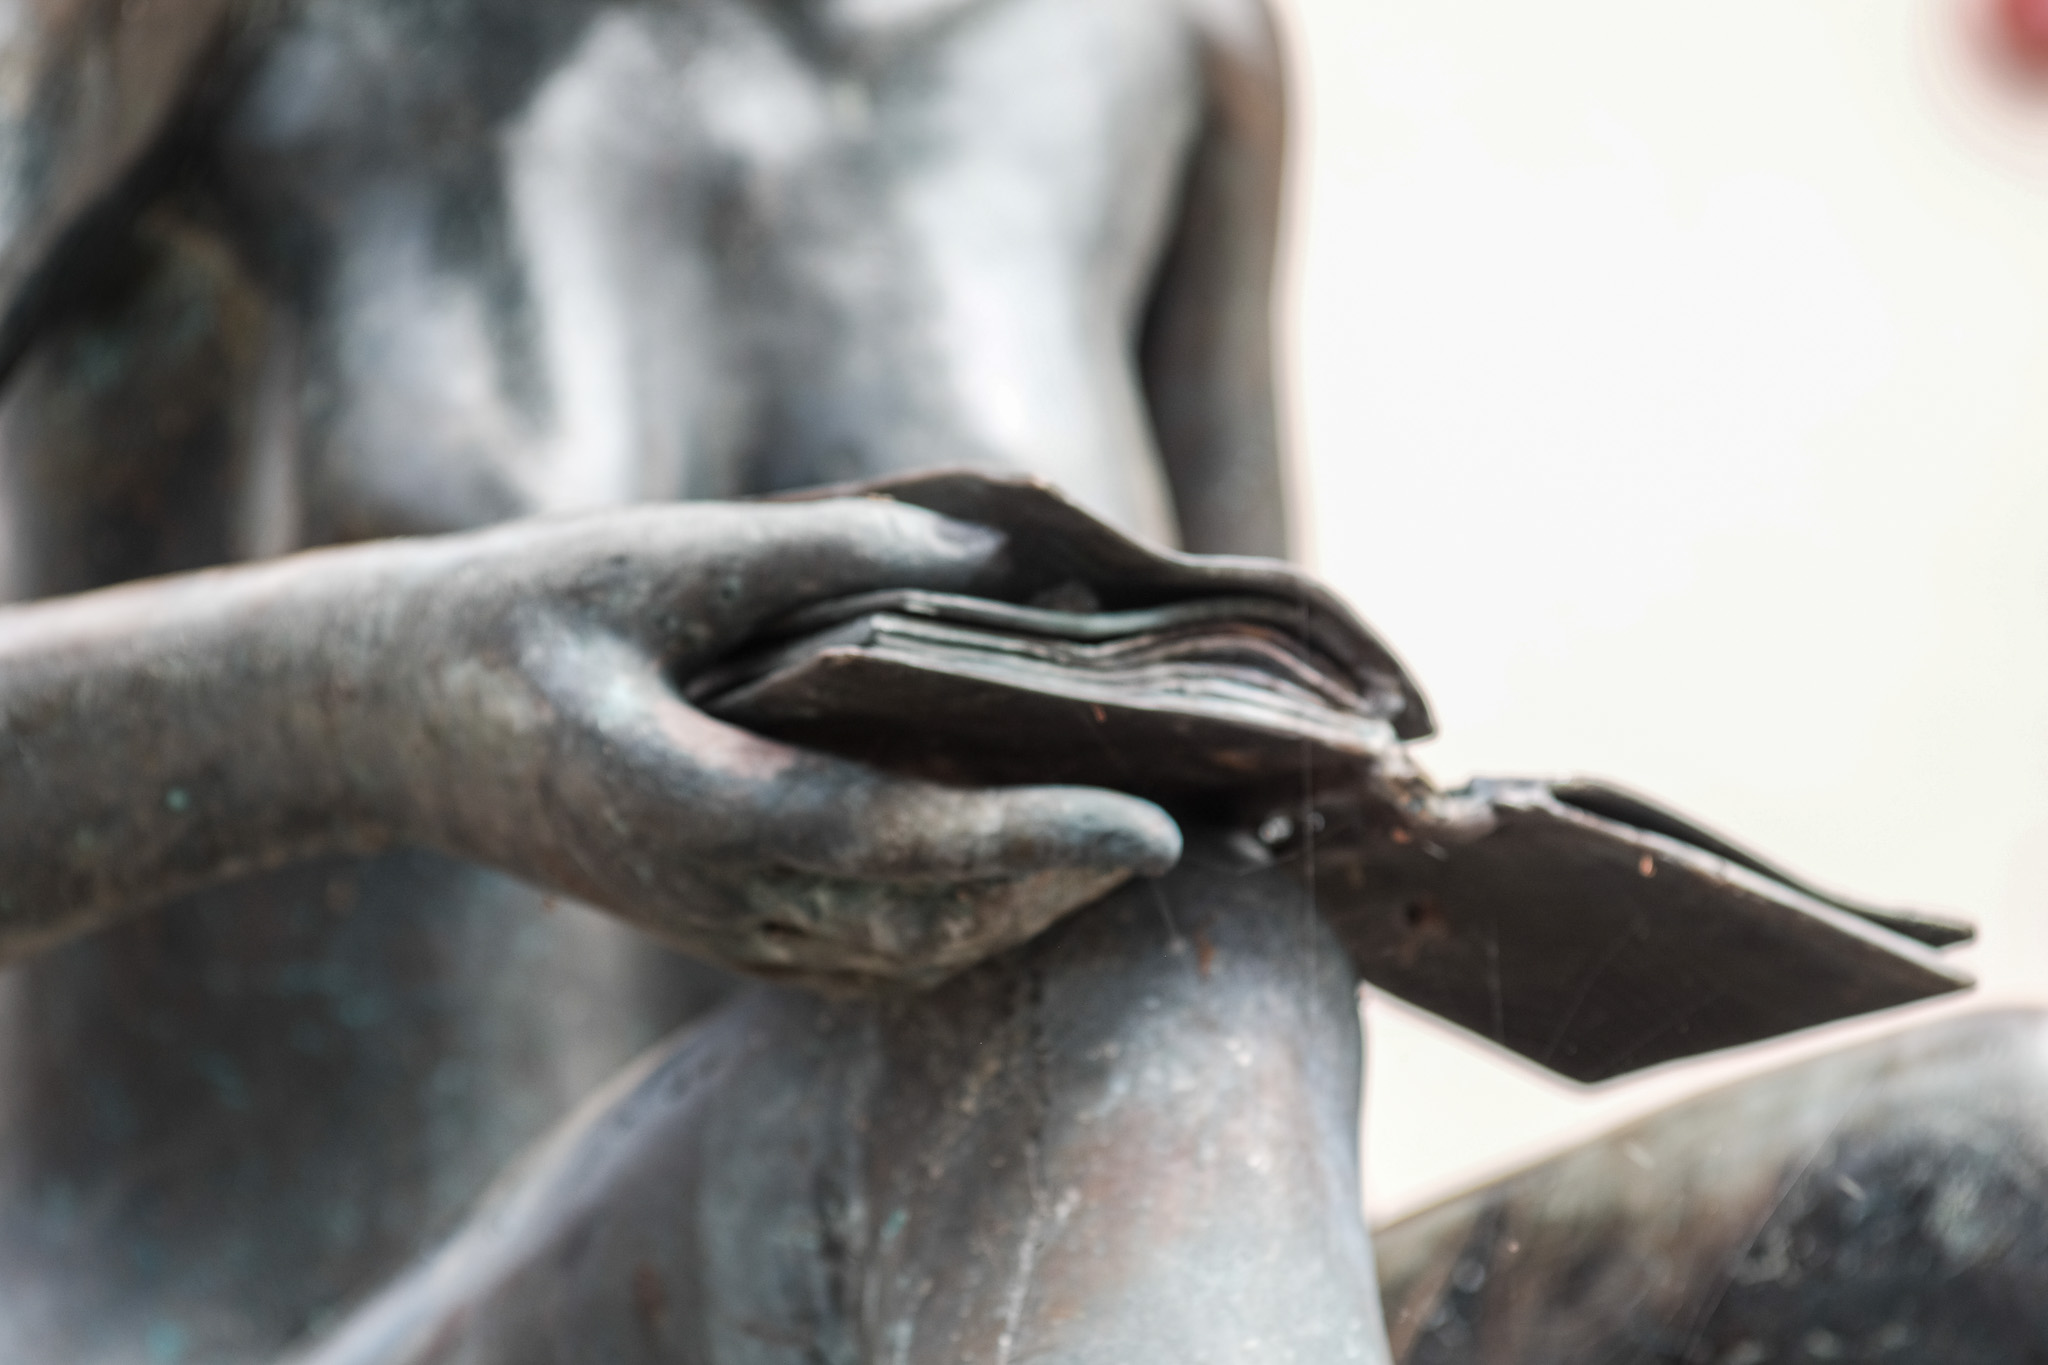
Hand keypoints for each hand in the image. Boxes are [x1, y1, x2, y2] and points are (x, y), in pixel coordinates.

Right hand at [366, 495, 1182, 989]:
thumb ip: (842, 552)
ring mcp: (721, 930)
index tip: (1160, 829)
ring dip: (1030, 911)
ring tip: (1141, 835)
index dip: (1038, 839)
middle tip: (1199, 821)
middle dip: (1069, 885)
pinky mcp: (724, 929)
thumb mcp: (668, 554)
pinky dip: (969, 919)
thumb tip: (1014, 553)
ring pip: (912, 959)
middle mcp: (718, 898)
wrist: (394, 714)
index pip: (903, 844)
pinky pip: (872, 955)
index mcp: (695, 808)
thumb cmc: (522, 616)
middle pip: (934, 927)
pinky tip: (1031, 858)